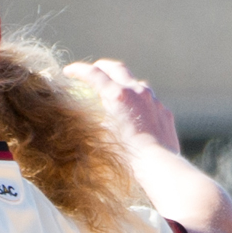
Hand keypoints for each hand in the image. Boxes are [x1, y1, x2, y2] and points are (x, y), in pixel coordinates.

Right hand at [63, 59, 179, 154]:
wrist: (157, 165)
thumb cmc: (126, 155)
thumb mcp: (103, 135)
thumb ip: (98, 119)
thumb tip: (91, 115)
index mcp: (118, 95)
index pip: (94, 74)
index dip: (78, 70)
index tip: (68, 71)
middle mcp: (137, 92)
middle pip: (117, 68)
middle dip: (102, 67)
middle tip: (92, 70)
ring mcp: (153, 100)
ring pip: (136, 83)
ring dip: (123, 83)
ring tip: (116, 92)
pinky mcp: (163, 112)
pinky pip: (149, 101)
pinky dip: (138, 102)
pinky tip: (136, 114)